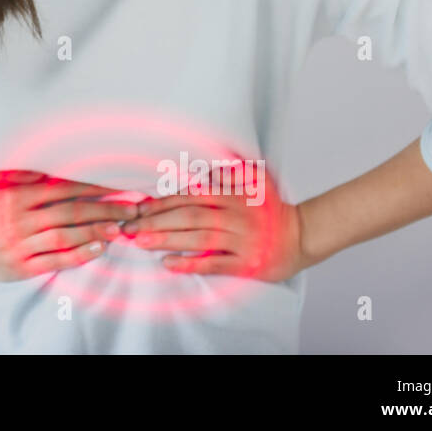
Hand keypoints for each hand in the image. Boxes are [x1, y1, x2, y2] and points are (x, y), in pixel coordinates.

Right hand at [0, 168, 144, 282]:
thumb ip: (15, 167)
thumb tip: (42, 150)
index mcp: (15, 195)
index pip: (61, 187)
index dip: (91, 185)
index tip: (117, 182)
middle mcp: (20, 219)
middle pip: (70, 212)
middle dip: (104, 209)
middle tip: (133, 208)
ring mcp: (22, 244)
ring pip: (66, 236)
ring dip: (96, 232)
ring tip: (121, 228)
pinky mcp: (23, 267)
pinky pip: (55, 261)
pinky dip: (78, 255)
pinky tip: (99, 250)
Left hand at [123, 165, 308, 281]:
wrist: (301, 235)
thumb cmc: (272, 209)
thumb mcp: (255, 180)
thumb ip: (228, 171)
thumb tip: (204, 166)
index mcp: (231, 195)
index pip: (190, 197)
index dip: (162, 202)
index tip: (138, 207)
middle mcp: (234, 215)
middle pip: (189, 216)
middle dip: (156, 221)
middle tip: (129, 227)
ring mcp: (240, 240)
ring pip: (198, 238)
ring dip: (167, 239)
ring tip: (141, 241)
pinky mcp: (246, 263)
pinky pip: (214, 264)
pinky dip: (190, 263)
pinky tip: (168, 263)